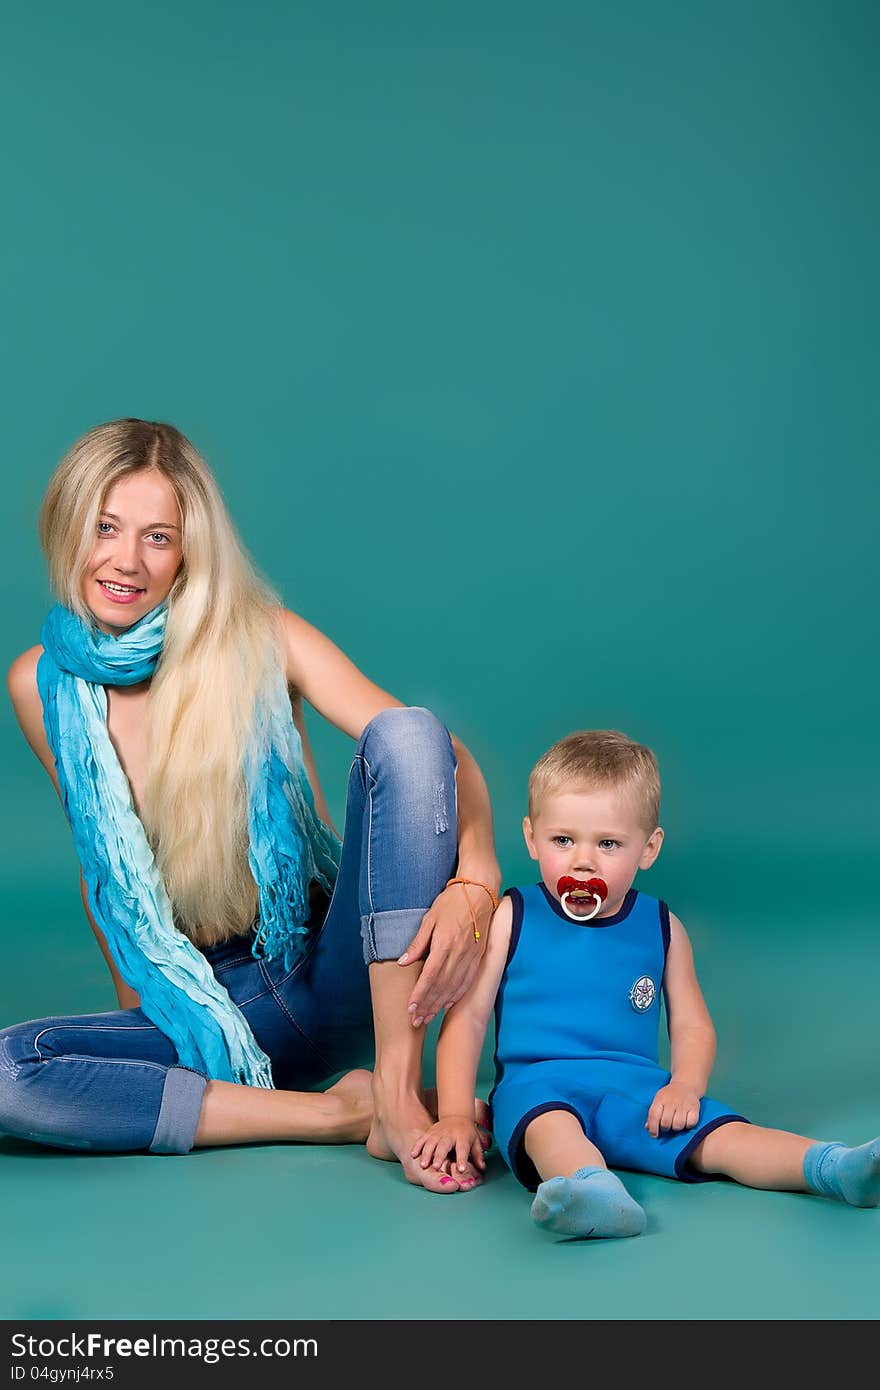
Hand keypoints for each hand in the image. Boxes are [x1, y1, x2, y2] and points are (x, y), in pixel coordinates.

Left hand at [398, 880, 492, 1024]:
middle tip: (416, 1022)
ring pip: (454, 987)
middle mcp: (459, 954)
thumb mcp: (430, 918)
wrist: (479, 892)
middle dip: (427, 1006)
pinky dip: (457, 995)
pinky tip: (448, 1004)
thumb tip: (402, 961)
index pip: (429, 976)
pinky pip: (468, 981)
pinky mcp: (479, 957)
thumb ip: (418, 942)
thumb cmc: (452, 902)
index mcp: (445, 944)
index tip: (410, 1009)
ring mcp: (471, 957)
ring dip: (440, 1004)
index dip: (419, 995)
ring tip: (429, 1017)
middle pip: (441, 987)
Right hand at [411, 1116, 486, 1174]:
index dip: (462, 1159)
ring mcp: (438, 1133)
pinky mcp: (430, 1132)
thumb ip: (478, 1155)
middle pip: (444, 1145)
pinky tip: (413, 1155)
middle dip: (439, 1156)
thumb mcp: (476, 1142)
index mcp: (463, 1138)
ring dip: (426, 1153)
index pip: (463, 1149)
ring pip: (431, 1142)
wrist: (457, 1115)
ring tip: (423, 1165)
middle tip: (436, 1168)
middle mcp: (450, 1135)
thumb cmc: (467, 1133)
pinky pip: (422, 1139)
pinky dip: (417, 1146)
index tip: (460, 1169)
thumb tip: (482, 1168)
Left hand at [645, 1082, 701, 1136]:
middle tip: (667, 1125)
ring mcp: (684, 1104)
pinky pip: (691, 1123)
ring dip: (676, 1127)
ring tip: (676, 1122)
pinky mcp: (695, 1108)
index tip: (654, 1135)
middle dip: (665, 1128)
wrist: (685, 1085)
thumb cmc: (669, 1096)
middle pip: (666, 1123)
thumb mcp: (658, 1100)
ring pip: (678, 1125)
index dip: (653, 1128)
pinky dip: (688, 1125)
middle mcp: (672, 1101)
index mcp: (660, 1099)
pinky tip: (686, 1121)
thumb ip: (653, 1114)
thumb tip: (647, 1128)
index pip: (654, 1115)